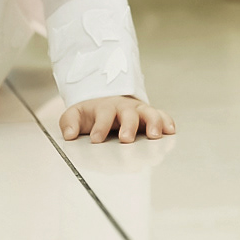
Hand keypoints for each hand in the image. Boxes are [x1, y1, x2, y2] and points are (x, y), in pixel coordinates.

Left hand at [60, 96, 174, 143]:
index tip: (96, 139)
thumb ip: (70, 122)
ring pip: (148, 113)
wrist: (106, 99)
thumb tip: (69, 134)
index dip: (100, 126)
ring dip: (152, 123)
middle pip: (128, 113)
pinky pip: (161, 116)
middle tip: (126, 139)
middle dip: (128, 126)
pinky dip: (166, 121)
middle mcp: (124, 108)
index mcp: (105, 107)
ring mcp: (139, 111)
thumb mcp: (76, 114)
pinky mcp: (150, 116)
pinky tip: (170, 131)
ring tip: (154, 136)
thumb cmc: (91, 113)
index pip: (103, 114)